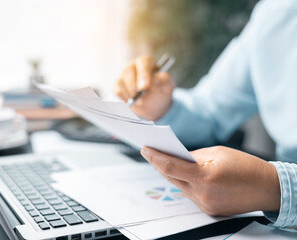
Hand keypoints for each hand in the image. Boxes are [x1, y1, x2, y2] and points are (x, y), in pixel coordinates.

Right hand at [114, 56, 174, 120]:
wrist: (153, 103)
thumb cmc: (160, 90)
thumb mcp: (167, 85)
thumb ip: (163, 80)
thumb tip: (155, 80)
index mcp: (146, 62)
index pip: (143, 64)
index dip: (143, 75)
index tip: (144, 87)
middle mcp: (133, 65)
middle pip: (129, 72)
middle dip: (134, 87)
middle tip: (140, 100)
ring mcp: (123, 74)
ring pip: (121, 82)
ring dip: (130, 95)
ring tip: (141, 102)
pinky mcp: (117, 85)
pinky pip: (118, 91)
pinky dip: (125, 99)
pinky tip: (133, 101)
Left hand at [141, 146, 280, 215]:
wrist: (267, 188)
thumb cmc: (246, 167)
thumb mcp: (217, 153)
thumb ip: (193, 156)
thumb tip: (177, 157)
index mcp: (204, 177)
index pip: (170, 167)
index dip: (154, 157)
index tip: (145, 149)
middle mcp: (202, 194)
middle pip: (171, 178)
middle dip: (159, 164)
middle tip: (151, 152)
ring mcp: (205, 205)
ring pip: (179, 187)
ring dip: (172, 174)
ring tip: (164, 160)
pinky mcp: (208, 210)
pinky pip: (190, 194)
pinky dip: (185, 183)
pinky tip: (182, 174)